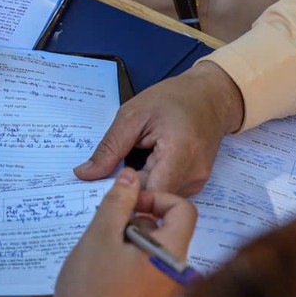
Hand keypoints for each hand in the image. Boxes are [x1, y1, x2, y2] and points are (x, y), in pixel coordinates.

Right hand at [52, 168, 197, 296]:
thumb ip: (118, 202)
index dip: (155, 198)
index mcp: (172, 255)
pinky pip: (150, 273)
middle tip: (105, 233)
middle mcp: (180, 275)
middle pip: (167, 231)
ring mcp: (170, 294)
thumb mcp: (99, 236)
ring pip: (156, 252)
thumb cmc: (90, 291)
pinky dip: (131, 265)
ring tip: (102, 258)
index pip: (183, 209)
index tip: (127, 205)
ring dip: (130, 244)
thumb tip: (131, 176)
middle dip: (136, 223)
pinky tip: (106, 278)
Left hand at [74, 63, 244, 195]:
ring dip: (139, 189)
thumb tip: (84, 174)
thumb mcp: (132, 115)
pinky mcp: (196, 183)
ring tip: (127, 165)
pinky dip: (151, 184)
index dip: (124, 196)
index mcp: (179, 154)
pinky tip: (143, 167)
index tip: (101, 188)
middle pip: (153, 200)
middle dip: (127, 193)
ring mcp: (198, 182)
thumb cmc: (173, 98)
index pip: (149, 195)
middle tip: (106, 176)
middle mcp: (194, 174)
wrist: (211, 96)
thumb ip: (109, 148)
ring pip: (159, 199)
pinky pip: (168, 192)